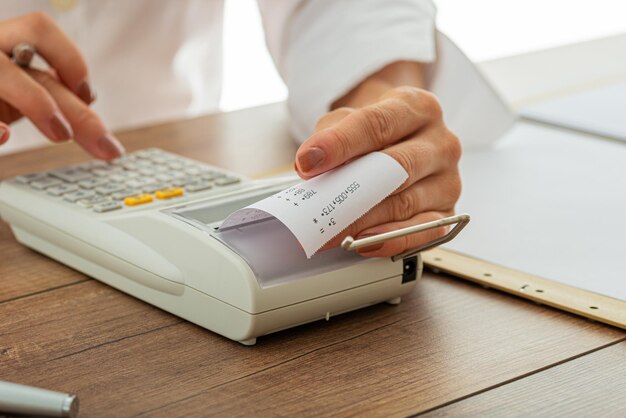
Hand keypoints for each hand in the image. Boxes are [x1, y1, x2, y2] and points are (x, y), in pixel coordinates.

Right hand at [0, 12, 122, 158]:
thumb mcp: (19, 86)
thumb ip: (51, 92)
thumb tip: (91, 106)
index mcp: (4, 44)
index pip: (40, 30)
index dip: (69, 58)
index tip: (87, 93)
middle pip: (34, 69)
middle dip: (75, 109)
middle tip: (105, 144)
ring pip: (2, 73)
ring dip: (37, 102)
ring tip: (62, 134)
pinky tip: (3, 136)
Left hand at [295, 86, 460, 256]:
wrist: (402, 140)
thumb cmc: (376, 133)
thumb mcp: (350, 118)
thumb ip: (330, 134)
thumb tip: (310, 164)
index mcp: (418, 108)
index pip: (377, 125)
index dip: (340, 144)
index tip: (308, 162)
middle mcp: (441, 142)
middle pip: (396, 167)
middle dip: (350, 191)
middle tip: (316, 208)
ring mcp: (448, 179)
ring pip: (405, 203)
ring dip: (362, 221)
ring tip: (329, 232)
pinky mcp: (447, 212)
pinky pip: (423, 231)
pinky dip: (391, 239)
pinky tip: (363, 242)